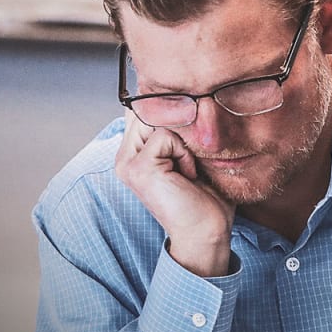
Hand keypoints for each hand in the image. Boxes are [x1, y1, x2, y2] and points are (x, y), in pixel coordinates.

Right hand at [115, 113, 234, 276]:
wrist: (207, 231)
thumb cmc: (205, 197)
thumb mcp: (190, 155)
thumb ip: (176, 131)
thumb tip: (177, 99)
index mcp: (133, 153)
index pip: (145, 109)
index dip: (172, 116)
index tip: (187, 147)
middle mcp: (124, 157)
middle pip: (151, 110)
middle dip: (180, 129)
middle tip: (187, 164)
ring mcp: (127, 163)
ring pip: (158, 120)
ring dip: (183, 142)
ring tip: (186, 170)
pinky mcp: (138, 168)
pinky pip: (165, 136)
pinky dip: (184, 154)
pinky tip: (185, 176)